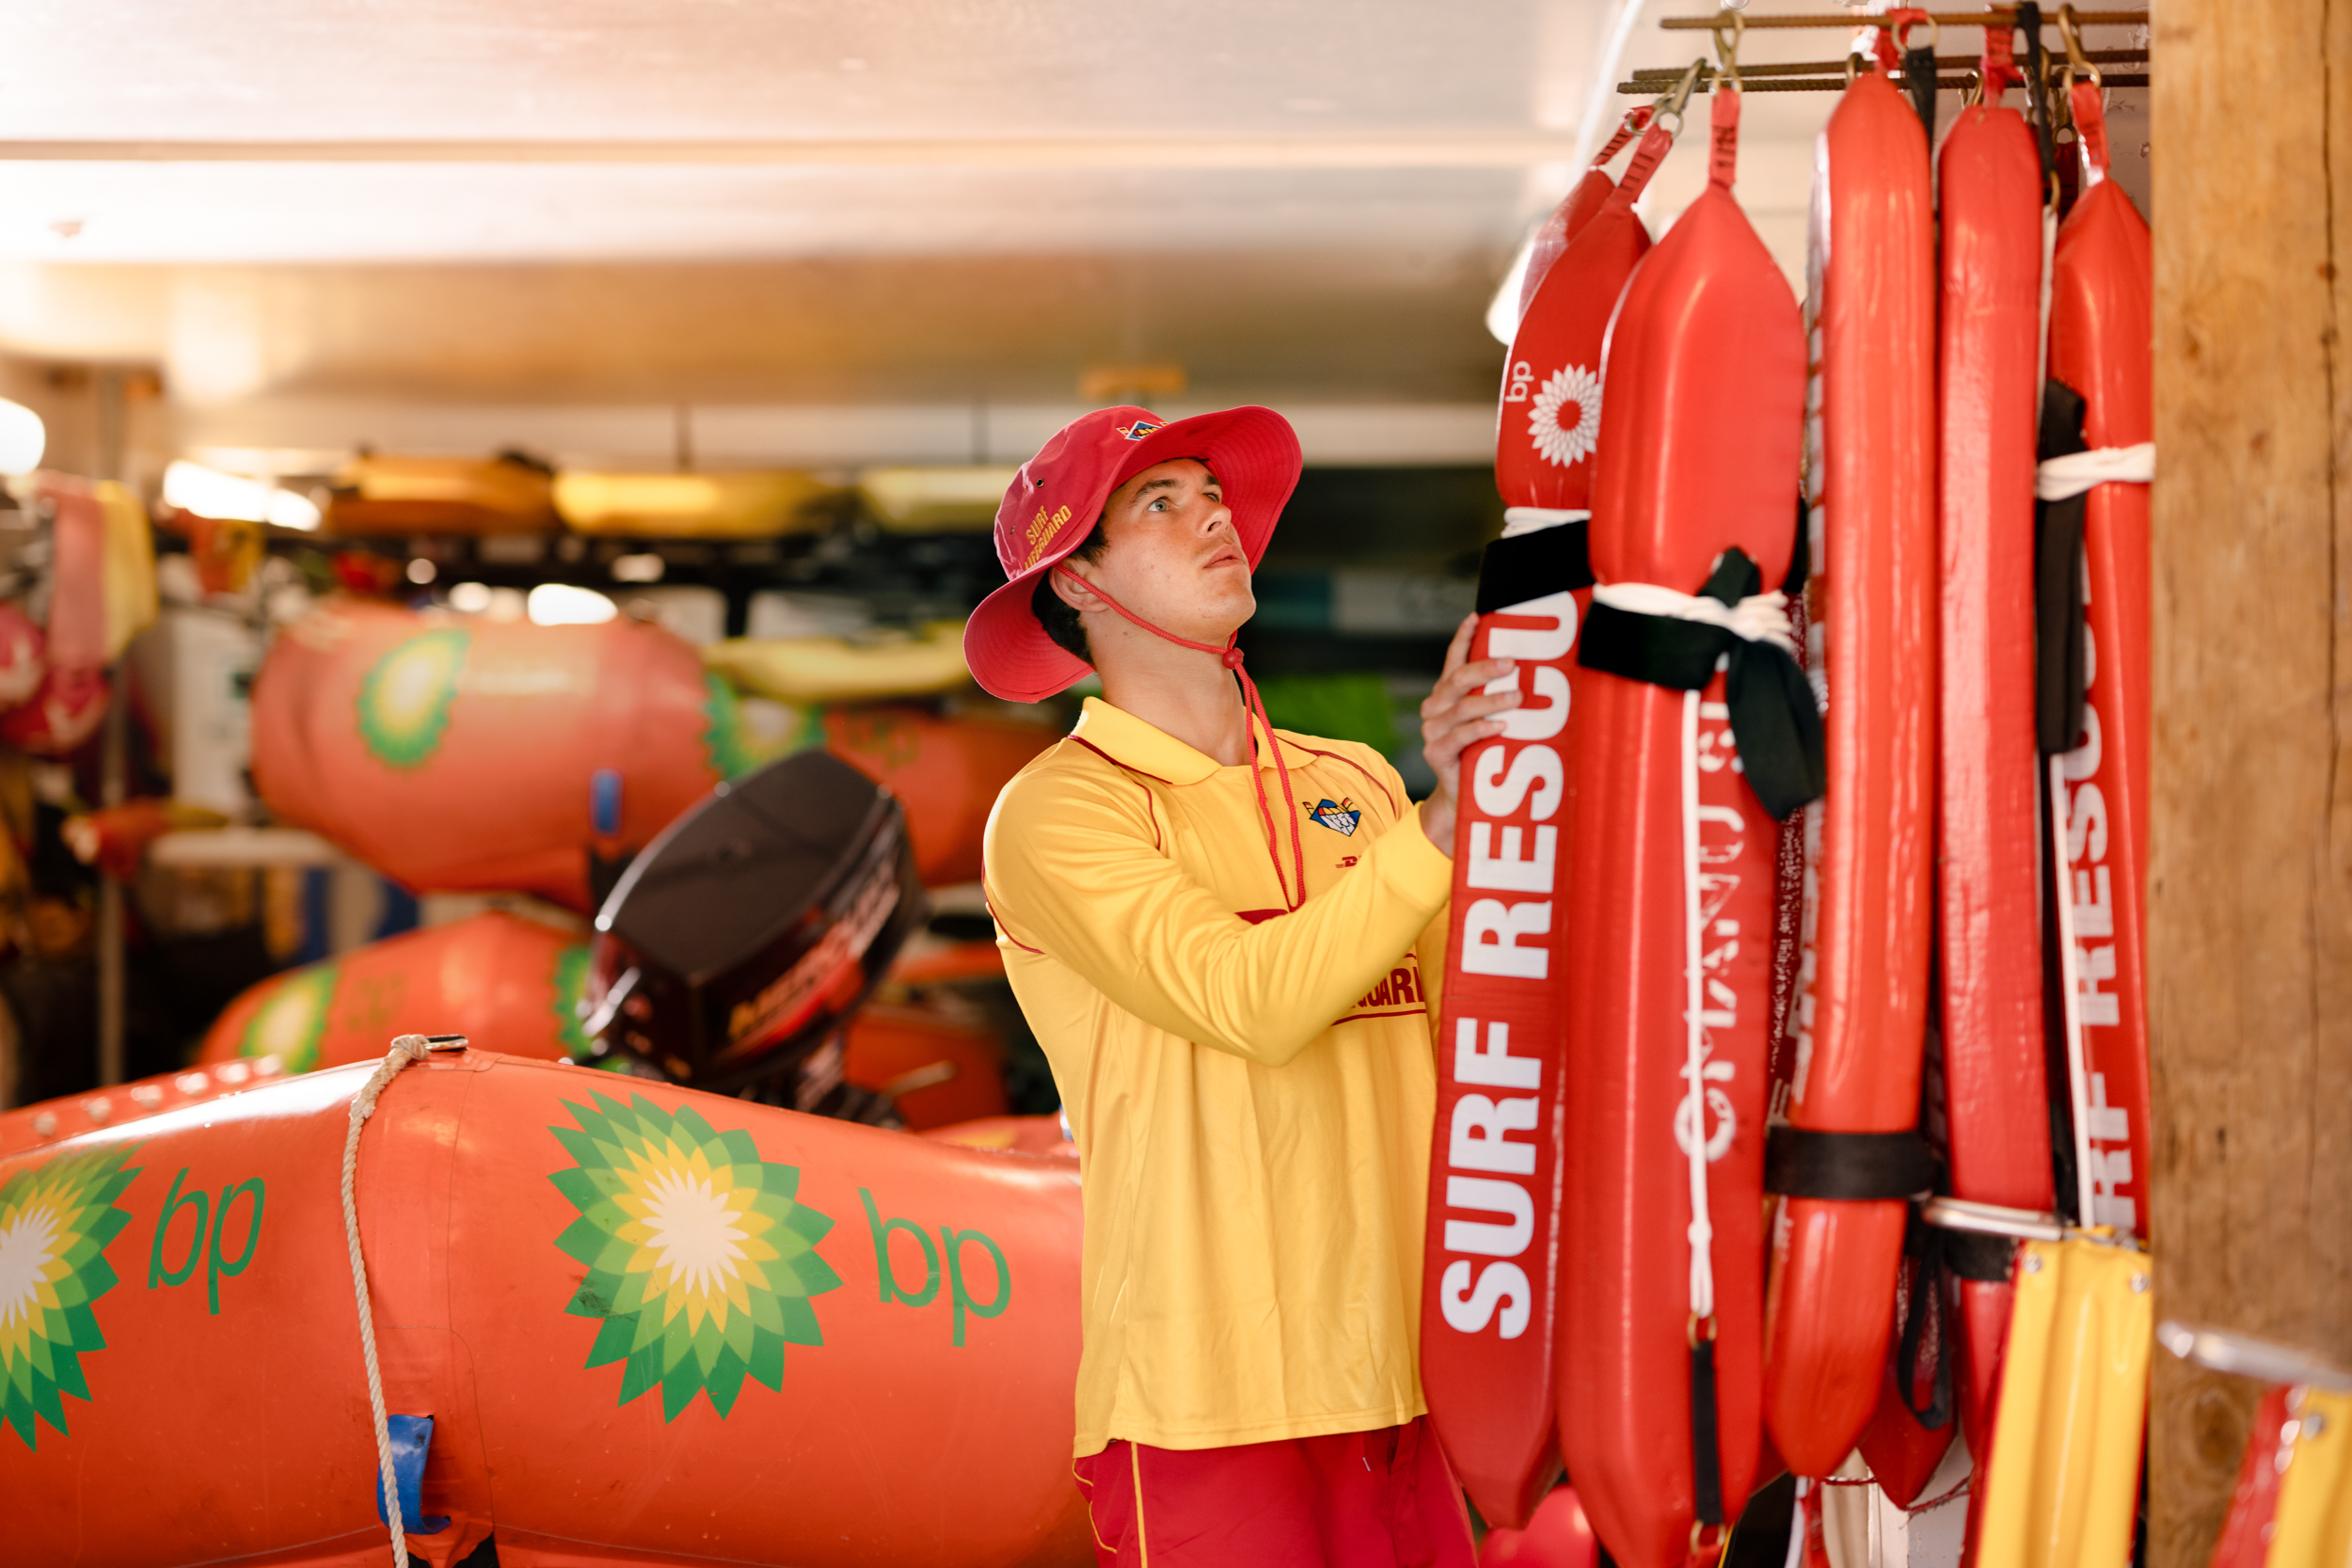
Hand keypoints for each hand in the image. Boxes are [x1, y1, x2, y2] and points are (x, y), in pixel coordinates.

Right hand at [1416, 613, 1519, 854]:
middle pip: (1458, 680)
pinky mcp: (1436, 754)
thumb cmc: (1484, 753)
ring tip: (1518, 697)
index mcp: (1446, 693)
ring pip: (1462, 707)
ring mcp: (1432, 731)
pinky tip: (1500, 726)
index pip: (1454, 659)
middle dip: (1486, 667)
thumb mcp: (1492, 720)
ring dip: (1491, 700)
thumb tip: (1539, 672)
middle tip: (1512, 663)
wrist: (1463, 798)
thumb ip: (1500, 698)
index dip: (1464, 638)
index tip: (1478, 616)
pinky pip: (1458, 737)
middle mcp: (1435, 707)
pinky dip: (1480, 730)